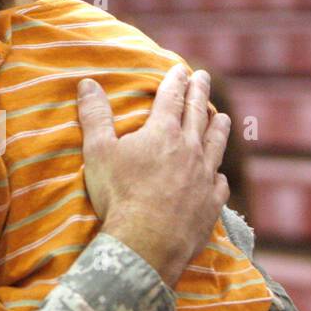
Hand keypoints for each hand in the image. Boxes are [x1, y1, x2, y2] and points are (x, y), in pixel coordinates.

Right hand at [77, 66, 230, 285]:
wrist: (147, 241)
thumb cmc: (119, 194)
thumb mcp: (98, 152)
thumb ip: (95, 116)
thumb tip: (88, 84)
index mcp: (163, 132)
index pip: (171, 98)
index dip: (175, 80)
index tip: (181, 68)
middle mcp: (190, 149)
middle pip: (197, 114)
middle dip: (200, 92)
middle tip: (204, 77)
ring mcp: (204, 177)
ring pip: (216, 144)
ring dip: (219, 128)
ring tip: (222, 117)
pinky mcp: (211, 204)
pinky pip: (219, 184)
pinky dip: (219, 175)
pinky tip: (219, 175)